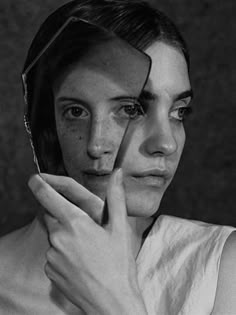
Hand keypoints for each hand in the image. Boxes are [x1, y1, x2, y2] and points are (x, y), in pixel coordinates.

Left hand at [28, 169, 146, 314]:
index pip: (48, 196)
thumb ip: (116, 197)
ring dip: (65, 234)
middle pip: (52, 215)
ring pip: (54, 235)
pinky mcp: (50, 270)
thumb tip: (117, 173)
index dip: (39, 184)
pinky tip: (80, 260)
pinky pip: (53, 253)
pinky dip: (63, 251)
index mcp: (75, 223)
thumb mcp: (120, 228)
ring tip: (87, 247)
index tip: (35, 178)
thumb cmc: (118, 265)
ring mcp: (52, 256)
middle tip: (83, 224)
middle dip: (62, 213)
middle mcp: (58, 237)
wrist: (111, 303)